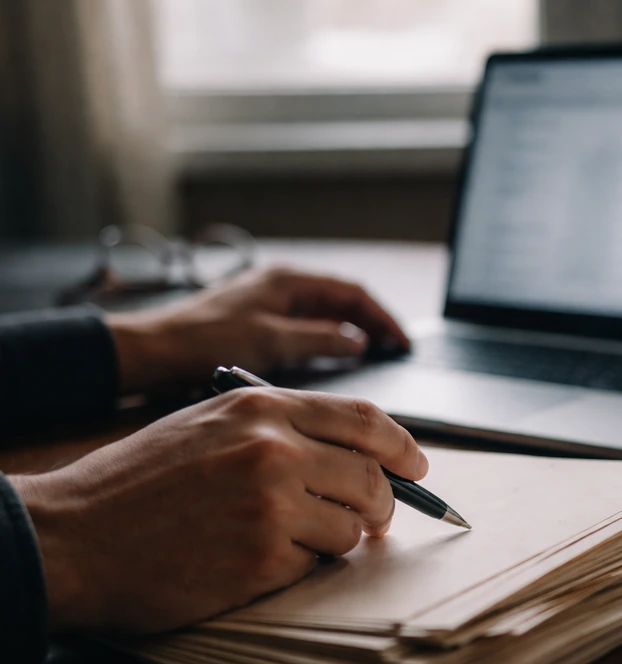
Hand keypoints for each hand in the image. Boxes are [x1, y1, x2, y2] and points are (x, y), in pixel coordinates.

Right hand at [8, 388, 426, 634]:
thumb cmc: (137, 482)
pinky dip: (301, 567)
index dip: (402, 444)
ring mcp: (270, 504)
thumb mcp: (208, 425)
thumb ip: (280, 428)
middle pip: (372, 477)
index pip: (364, 419)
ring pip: (350, 527)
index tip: (418, 466)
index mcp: (262, 408)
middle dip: (385, 504)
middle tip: (377, 520)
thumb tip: (350, 451)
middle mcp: (274, 449)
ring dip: (338, 541)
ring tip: (297, 541)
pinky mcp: (261, 559)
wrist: (73, 535)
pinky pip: (314, 566)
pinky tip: (259, 561)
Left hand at [106, 265, 410, 394]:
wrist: (153, 351)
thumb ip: (320, 338)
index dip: (383, 317)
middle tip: (396, 350)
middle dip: (373, 323)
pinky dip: (328, 341)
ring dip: (352, 333)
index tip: (402, 342)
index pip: (353, 293)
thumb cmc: (205, 340)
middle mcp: (282, 286)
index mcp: (289, 280)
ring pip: (325, 315)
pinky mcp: (259, 324)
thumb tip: (359, 341)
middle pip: (342, 302)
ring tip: (376, 355)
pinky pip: (307, 329)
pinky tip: (337, 359)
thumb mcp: (272, 341)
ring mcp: (271, 304)